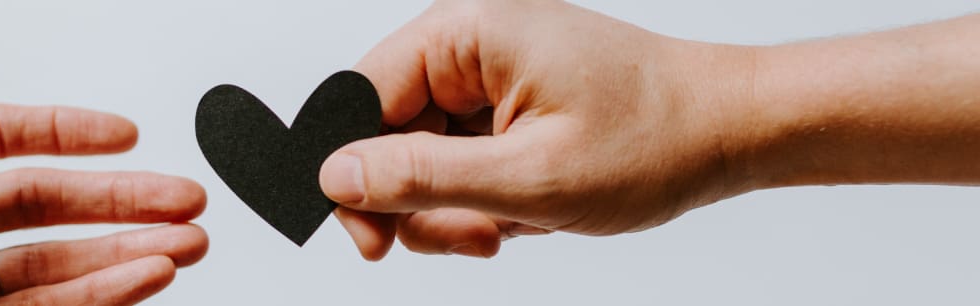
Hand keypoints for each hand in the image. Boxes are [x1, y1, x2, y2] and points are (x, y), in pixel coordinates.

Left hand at [0, 21, 207, 304]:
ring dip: (121, 256)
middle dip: (119, 204)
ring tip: (179, 249)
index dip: (67, 135)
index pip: (0, 141)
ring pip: (50, 267)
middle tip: (181, 203)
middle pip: (43, 207)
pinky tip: (134, 283)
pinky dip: (94, 299)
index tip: (125, 137)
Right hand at [320, 0, 755, 258]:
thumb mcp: (529, 176)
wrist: (732, 131)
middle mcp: (469, 46)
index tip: (371, 241)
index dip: (350, 175)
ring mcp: (487, 77)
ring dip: (455, 209)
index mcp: (465, 35)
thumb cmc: (654, 139)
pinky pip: (458, 161)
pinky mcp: (505, 106)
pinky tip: (525, 213)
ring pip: (421, 158)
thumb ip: (422, 177)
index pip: (357, 98)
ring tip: (510, 227)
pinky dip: (481, 200)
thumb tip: (335, 176)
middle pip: (385, 135)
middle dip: (419, 203)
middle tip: (472, 239)